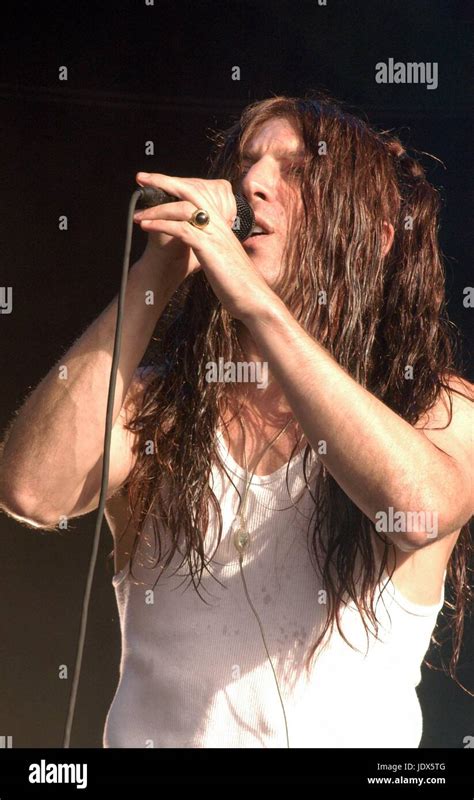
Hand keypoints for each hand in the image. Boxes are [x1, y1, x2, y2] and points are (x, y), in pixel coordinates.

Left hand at [133, 171, 274, 321]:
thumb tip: (198, 246)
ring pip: (182, 208)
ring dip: (156, 209)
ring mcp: (213, 233)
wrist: (253, 298)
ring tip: (137, 215)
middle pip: (189, 190)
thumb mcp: (222, 258)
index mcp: (220, 224)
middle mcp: (218, 223)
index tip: (157, 183)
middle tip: (141, 178)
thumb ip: (210, 247)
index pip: (197, 194)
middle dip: (163, 181)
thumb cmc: (238, 283)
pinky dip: (161, 225)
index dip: (177, 186)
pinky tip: (145, 227)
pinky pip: (180, 229)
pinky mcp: (208, 247)